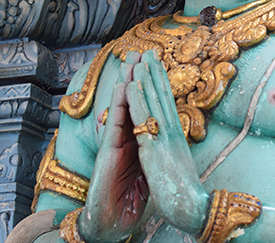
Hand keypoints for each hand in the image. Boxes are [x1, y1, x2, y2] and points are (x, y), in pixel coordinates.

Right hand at [79, 53, 148, 242]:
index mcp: (137, 143)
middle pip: (133, 103)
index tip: (156, 68)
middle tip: (142, 51)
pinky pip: (116, 122)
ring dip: (127, 81)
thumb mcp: (148, 172)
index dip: (149, 90)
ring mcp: (116, 143)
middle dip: (137, 77)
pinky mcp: (109, 152)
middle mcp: (126, 139)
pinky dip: (121, 103)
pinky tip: (125, 86)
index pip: (144, 111)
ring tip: (132, 58)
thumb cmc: (129, 201)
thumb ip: (152, 154)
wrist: (112, 223)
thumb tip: (165, 144)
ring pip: (122, 107)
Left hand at [126, 50, 210, 234]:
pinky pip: (144, 121)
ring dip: (145, 80)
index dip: (161, 82)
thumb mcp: (177, 162)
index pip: (167, 102)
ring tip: (138, 60)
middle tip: (148, 51)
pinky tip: (132, 86)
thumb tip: (170, 137)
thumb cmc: (184, 190)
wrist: (193, 209)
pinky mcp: (155, 149)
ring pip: (153, 103)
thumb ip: (172, 147)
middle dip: (154, 73)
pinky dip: (138, 101)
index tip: (156, 64)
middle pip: (162, 97)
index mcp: (176, 136)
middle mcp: (172, 133)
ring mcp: (165, 139)